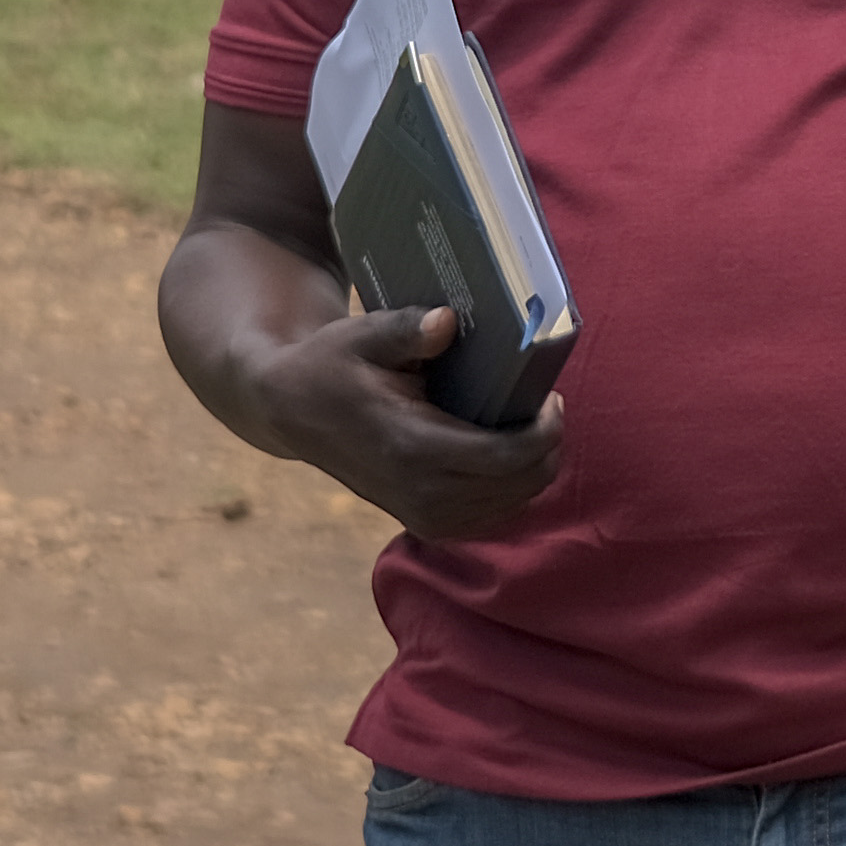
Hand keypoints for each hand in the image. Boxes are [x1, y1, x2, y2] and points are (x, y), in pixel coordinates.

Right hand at [242, 301, 566, 543]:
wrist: (294, 413)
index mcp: (412, 447)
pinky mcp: (425, 524)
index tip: (551, 397)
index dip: (544, 430)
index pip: (506, 456)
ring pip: (513, 504)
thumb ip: (406, 329)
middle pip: (521, 483)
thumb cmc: (331, 367)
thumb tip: (447, 320)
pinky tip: (505, 454)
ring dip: (532, 467)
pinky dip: (511, 487)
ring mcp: (424, 516)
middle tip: (544, 406)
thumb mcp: (361, 336)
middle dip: (546, 445)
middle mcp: (422, 492)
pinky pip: (492, 516)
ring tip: (526, 425)